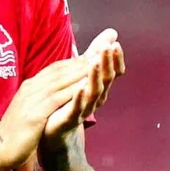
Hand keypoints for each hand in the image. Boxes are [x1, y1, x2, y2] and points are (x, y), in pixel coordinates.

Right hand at [0, 57, 95, 169]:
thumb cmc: (16, 131)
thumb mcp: (29, 107)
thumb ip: (40, 96)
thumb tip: (55, 90)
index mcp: (31, 86)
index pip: (57, 68)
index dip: (77, 59)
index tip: (96, 51)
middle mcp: (31, 88)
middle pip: (61, 69)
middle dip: (84, 58)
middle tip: (106, 47)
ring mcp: (32, 100)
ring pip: (61, 80)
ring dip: (82, 69)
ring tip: (102, 60)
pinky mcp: (34, 115)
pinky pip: (57, 100)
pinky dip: (72, 91)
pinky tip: (88, 86)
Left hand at [41, 29, 125, 149]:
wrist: (54, 137)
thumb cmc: (69, 104)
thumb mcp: (81, 76)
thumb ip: (94, 55)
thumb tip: (112, 33)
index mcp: (97, 88)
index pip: (111, 71)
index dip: (114, 58)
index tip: (114, 42)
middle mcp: (94, 98)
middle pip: (105, 79)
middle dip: (107, 62)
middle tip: (109, 47)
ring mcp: (83, 110)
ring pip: (94, 92)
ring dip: (95, 77)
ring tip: (96, 62)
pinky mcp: (69, 120)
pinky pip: (77, 109)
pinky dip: (80, 98)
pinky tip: (80, 88)